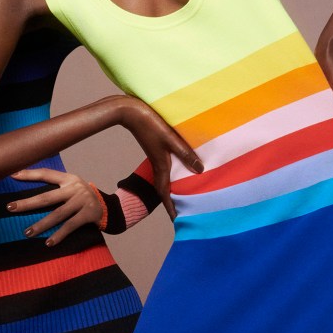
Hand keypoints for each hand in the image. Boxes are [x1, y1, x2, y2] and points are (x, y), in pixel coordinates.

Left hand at [6, 168, 101, 246]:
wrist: (109, 206)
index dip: (30, 174)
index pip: (46, 174)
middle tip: (10, 208)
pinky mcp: (88, 214)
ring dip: (41, 224)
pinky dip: (59, 234)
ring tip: (27, 232)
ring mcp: (82, 201)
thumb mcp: (72, 186)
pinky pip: (71, 226)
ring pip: (58, 214)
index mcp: (68, 179)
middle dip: (28, 203)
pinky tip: (49, 242)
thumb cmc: (82, 198)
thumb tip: (28, 196)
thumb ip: (56, 187)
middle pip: (47, 197)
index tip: (12, 175)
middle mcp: (75, 188)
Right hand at [118, 97, 202, 218]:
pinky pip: (167, 169)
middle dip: (173, 203)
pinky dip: (174, 176)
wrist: (131, 112)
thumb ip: (185, 154)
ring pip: (167, 179)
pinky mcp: (157, 151)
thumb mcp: (170, 139)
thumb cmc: (150, 124)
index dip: (171, 207)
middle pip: (166, 189)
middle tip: (182, 213)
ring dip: (173, 190)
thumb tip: (200, 170)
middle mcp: (159, 164)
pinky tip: (181, 172)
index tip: (176, 220)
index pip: (166, 192)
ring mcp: (157, 158)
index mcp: (161, 165)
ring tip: (184, 197)